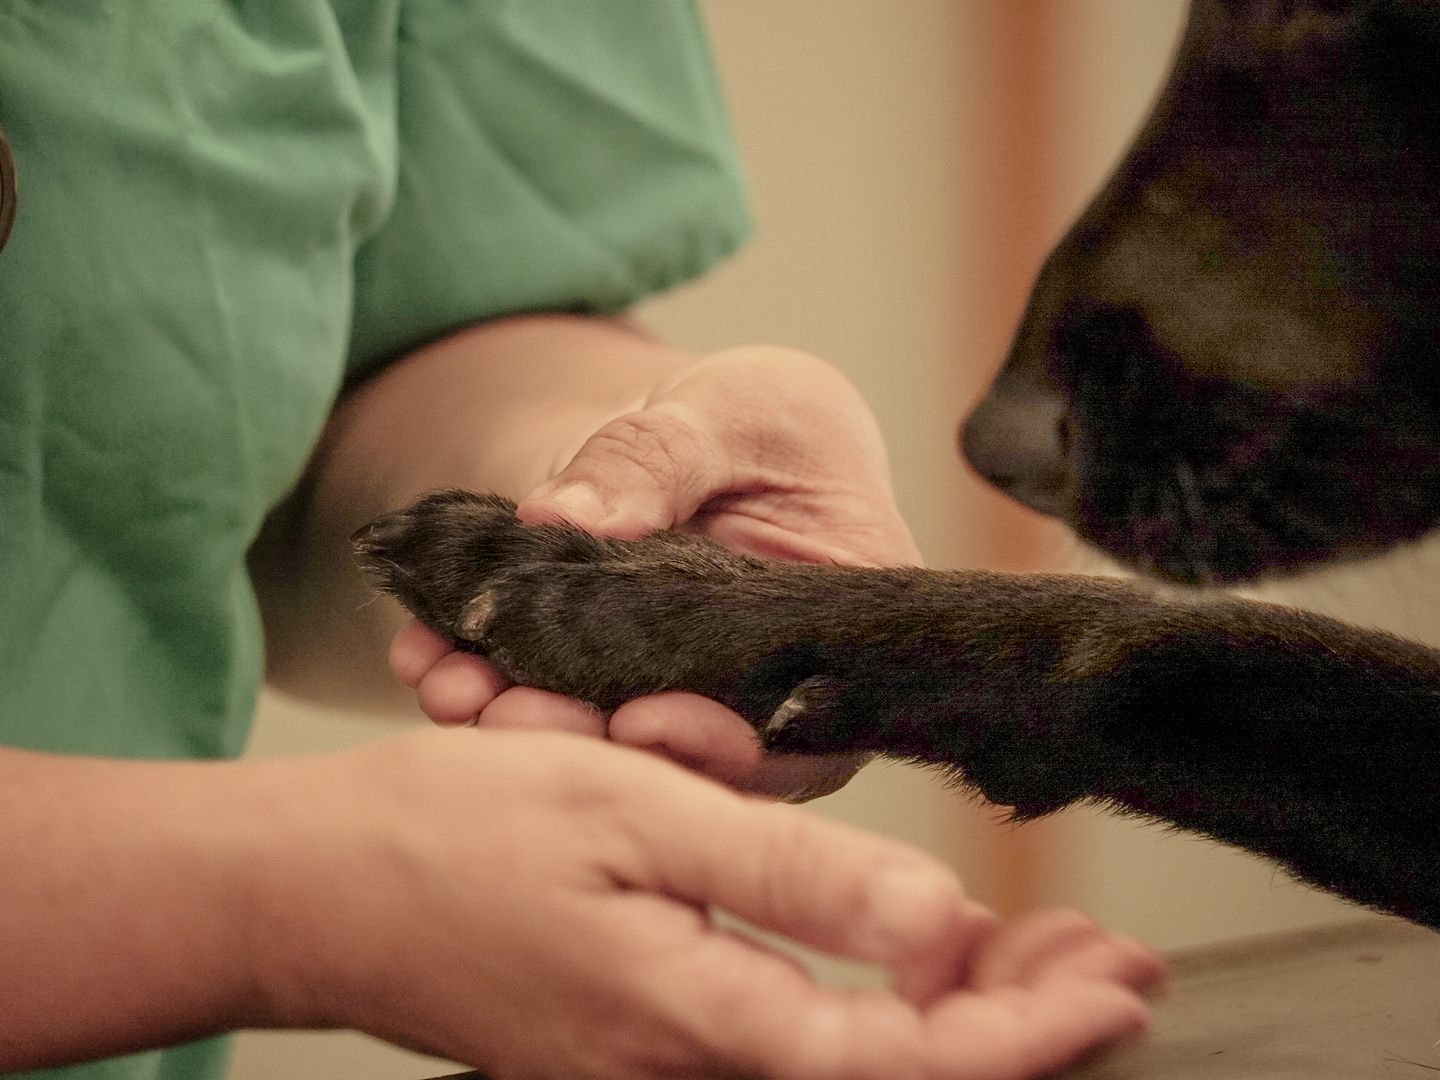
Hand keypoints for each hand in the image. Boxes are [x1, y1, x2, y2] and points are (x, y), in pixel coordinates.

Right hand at [258, 730, 1161, 1079]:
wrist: (321, 888)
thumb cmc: (462, 834)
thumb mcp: (637, 812)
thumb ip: (791, 877)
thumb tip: (942, 932)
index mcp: (694, 1023)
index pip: (905, 1066)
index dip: (1028, 1033)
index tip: (1117, 985)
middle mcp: (685, 1079)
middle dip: (1020, 1026)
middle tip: (1107, 958)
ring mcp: (658, 1076)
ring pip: (851, 1066)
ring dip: (959, 1013)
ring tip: (1042, 948)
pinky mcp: (639, 1050)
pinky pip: (794, 1046)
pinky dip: (874, 1001)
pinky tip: (908, 950)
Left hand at [393, 345, 921, 798]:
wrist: (700, 433)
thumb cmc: (758, 417)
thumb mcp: (726, 413)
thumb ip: (656, 460)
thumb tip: (560, 514)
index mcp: (830, 631)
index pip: (795, 730)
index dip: (719, 748)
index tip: (635, 722)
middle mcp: (759, 691)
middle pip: (686, 755)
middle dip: (593, 745)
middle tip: (509, 716)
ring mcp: (676, 696)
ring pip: (602, 741)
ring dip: (524, 723)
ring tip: (451, 685)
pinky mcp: (603, 684)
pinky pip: (541, 697)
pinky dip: (481, 678)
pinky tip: (427, 653)